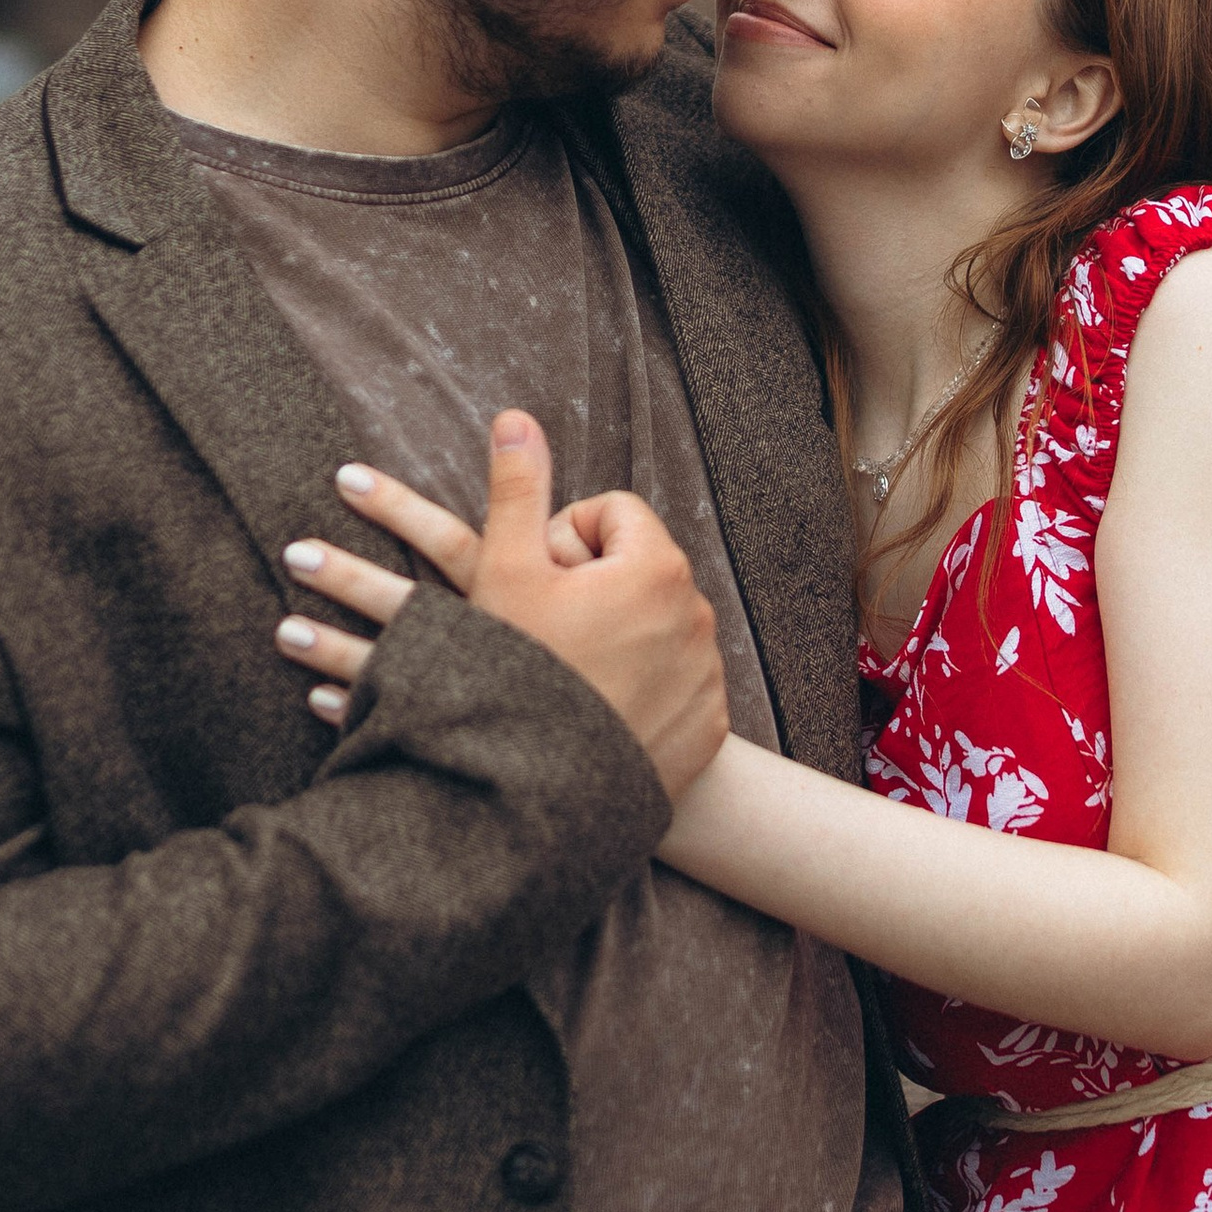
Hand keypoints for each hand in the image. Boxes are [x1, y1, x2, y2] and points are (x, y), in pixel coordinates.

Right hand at [276, 414, 728, 798]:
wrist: (536, 794)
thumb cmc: (514, 675)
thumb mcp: (503, 572)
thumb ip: (516, 487)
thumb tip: (516, 416)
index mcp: (654, 567)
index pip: (610, 515)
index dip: (560, 539)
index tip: (530, 581)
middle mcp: (696, 615)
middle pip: (635, 571)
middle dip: (590, 588)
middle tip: (541, 632)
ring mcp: (707, 675)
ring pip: (656, 628)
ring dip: (616, 636)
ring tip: (564, 677)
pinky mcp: (708, 728)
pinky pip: (676, 686)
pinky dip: (641, 691)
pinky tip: (595, 715)